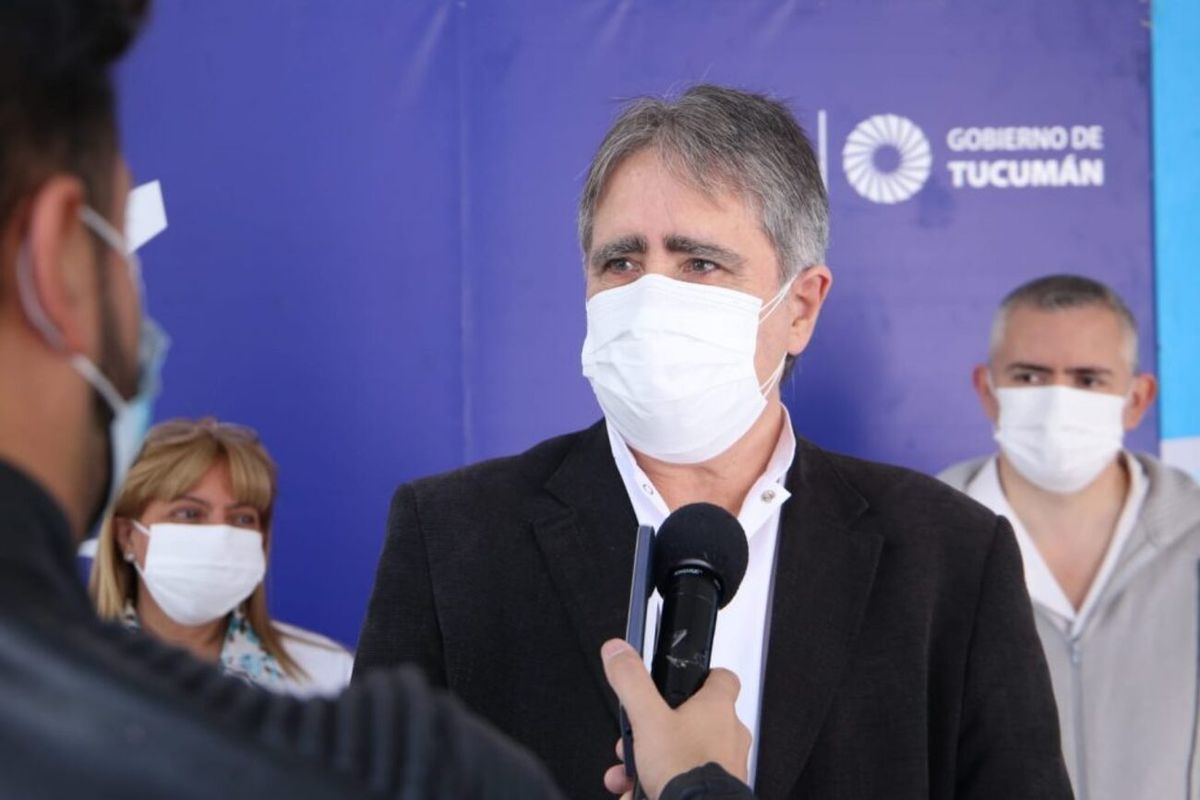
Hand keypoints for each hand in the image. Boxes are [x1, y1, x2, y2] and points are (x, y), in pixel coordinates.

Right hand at [600, 638, 750, 799]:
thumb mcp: (647, 719)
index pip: (721, 678)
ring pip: (686, 755)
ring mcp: (727, 766)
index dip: (704, 675)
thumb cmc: (685, 771)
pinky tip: (641, 793)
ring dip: (656, 762)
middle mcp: (729, 736)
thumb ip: (632, 681)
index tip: (689, 679)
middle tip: (640, 741)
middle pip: (693, 722)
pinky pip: (690, 782)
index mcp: (717, 709)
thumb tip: (618, 651)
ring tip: (632, 774)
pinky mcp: (720, 790)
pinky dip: (665, 785)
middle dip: (659, 732)